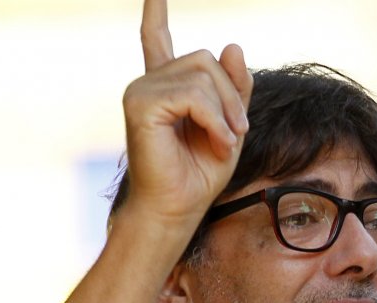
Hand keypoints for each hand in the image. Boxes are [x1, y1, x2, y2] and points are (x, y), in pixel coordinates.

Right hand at [121, 0, 253, 231]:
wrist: (178, 209)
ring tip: (225, 142)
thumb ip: (234, 87)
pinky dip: (215, 120)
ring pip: (203, 75)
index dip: (155, 13)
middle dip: (230, 95)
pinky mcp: (140, 103)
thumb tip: (232, 45)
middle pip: (205, 59)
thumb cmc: (200, 173)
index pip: (156, 39)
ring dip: (225, 112)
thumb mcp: (230, 124)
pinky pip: (193, 95)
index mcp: (165, 87)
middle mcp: (149, 83)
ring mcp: (141, 90)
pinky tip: (218, 142)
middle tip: (236, 132)